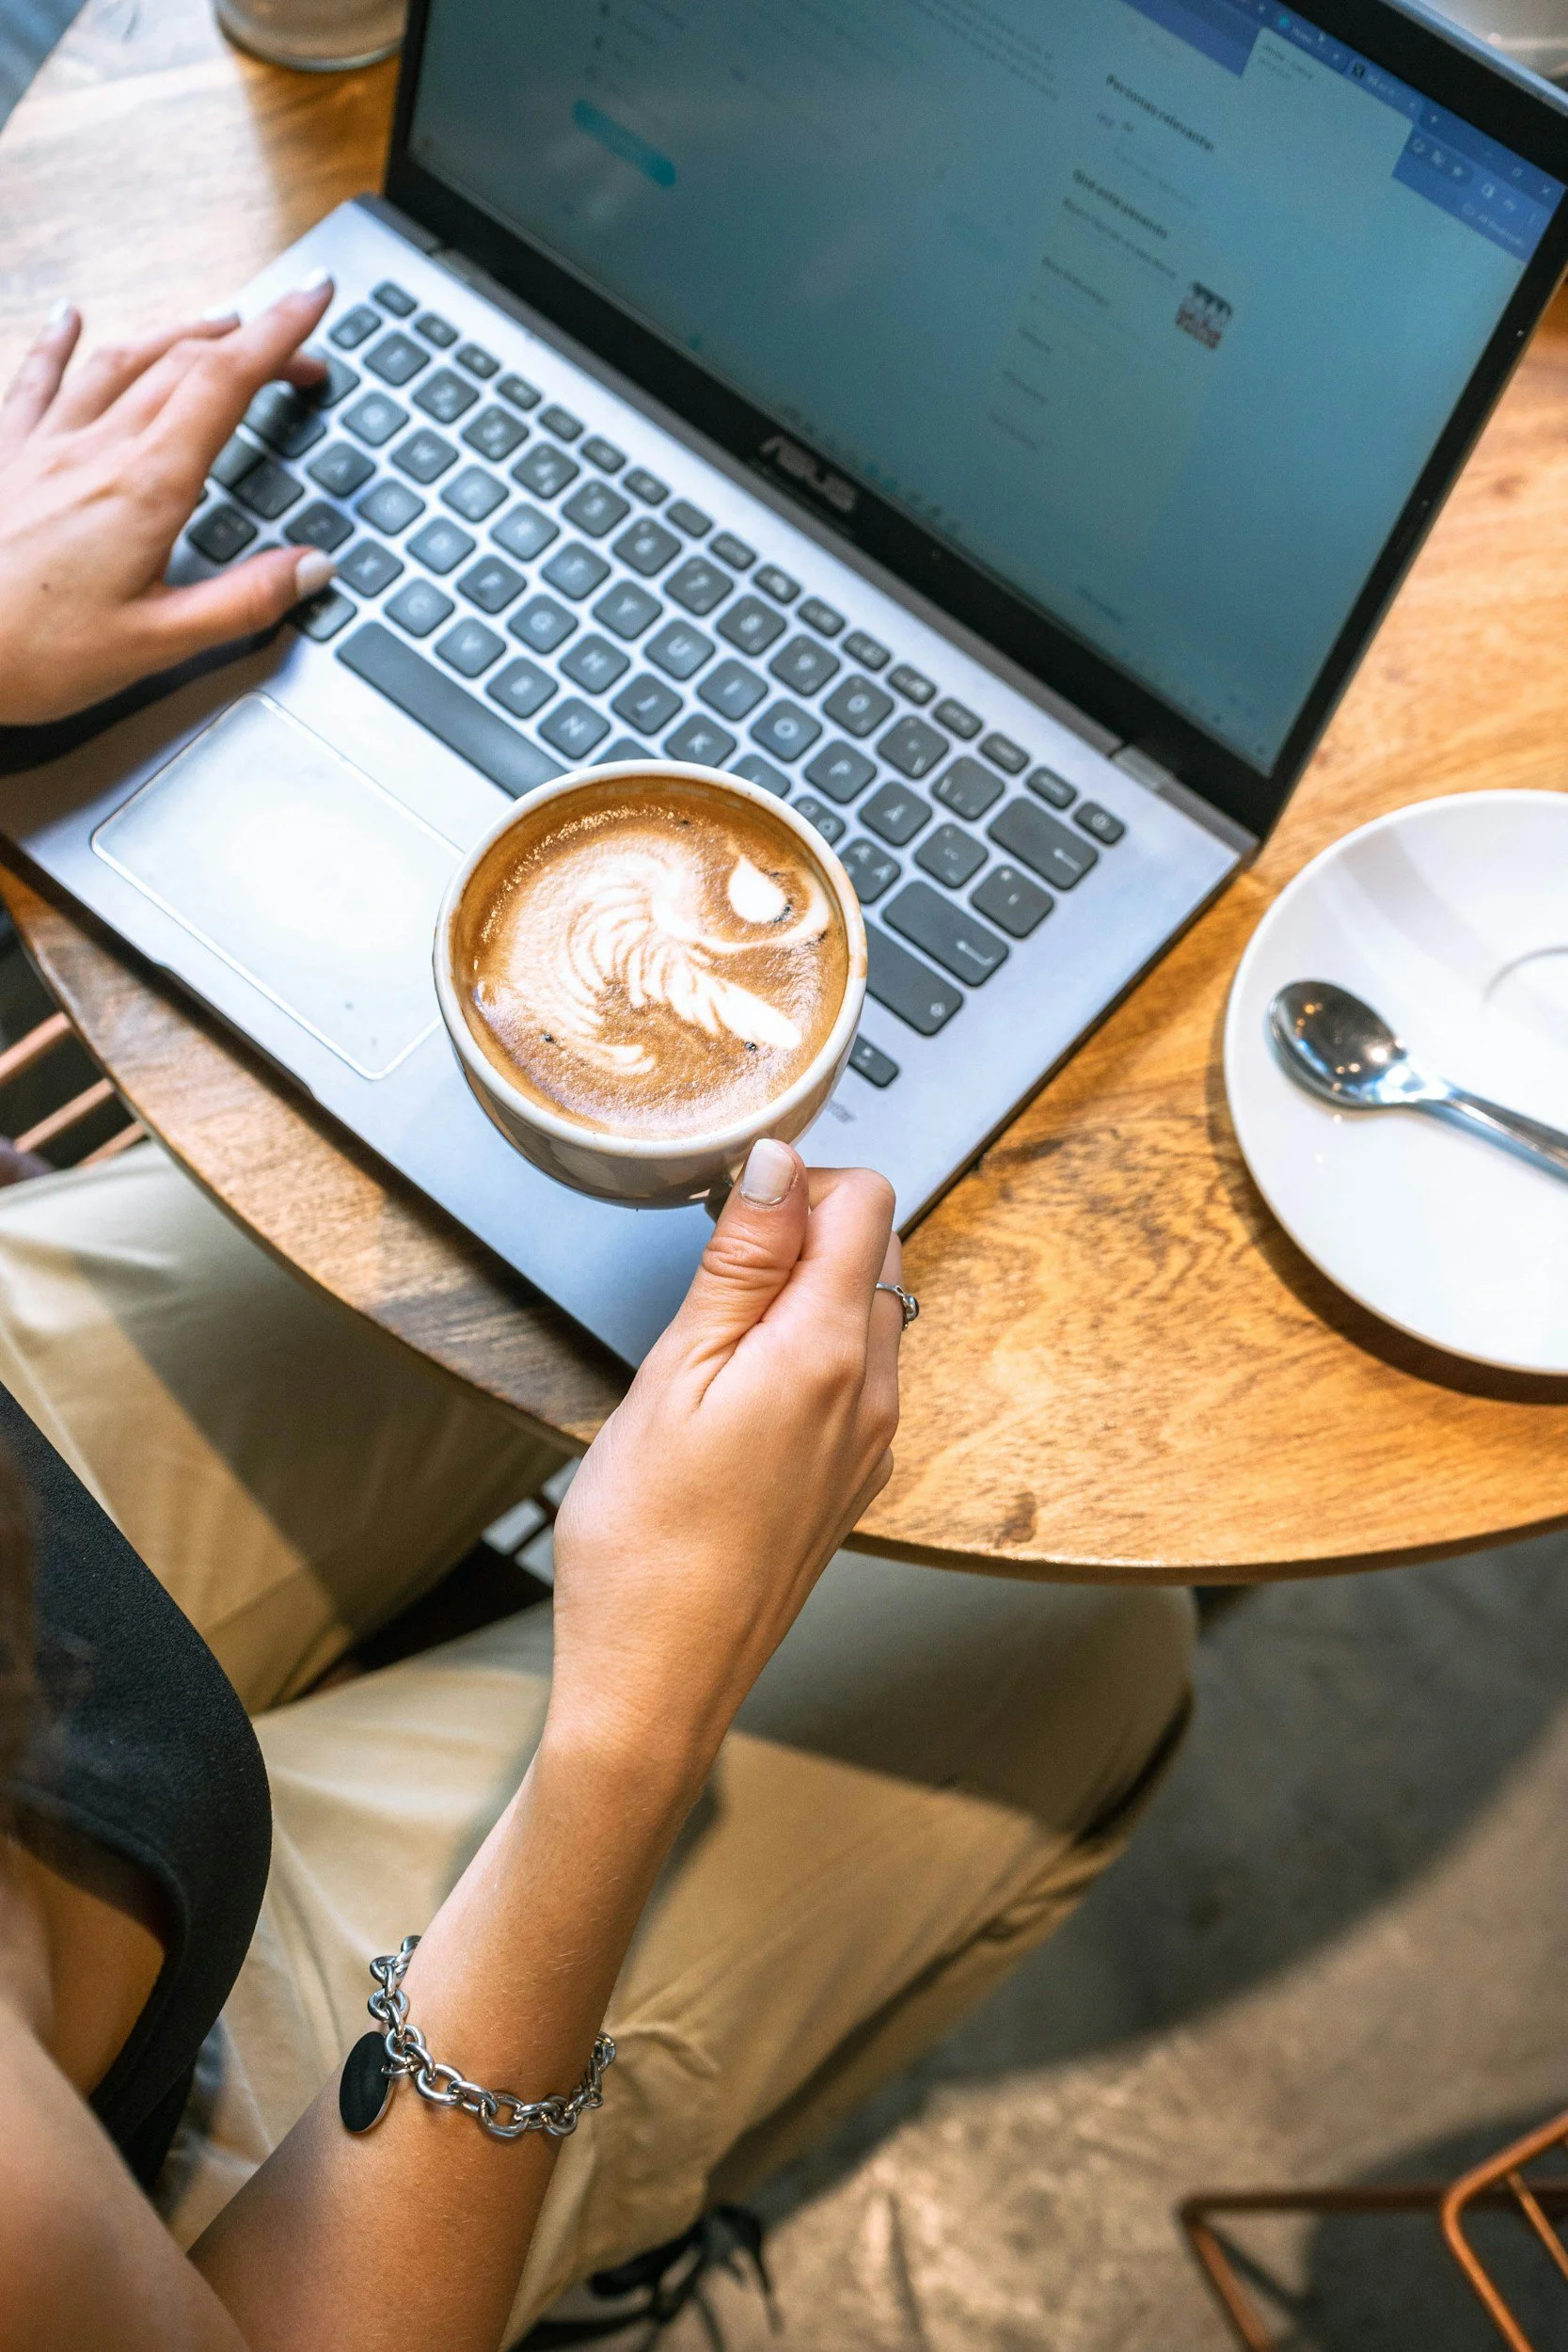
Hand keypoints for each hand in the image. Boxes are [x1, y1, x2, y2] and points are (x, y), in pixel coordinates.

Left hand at [0, 278, 338, 725]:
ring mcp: (44, 444)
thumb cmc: (35, 652)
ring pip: (120, 359)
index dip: (279, 334)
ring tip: (218, 323)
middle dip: (252, 341)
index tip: (314, 299)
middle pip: (184, 364)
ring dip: (178, 333)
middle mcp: (95, 448)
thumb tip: (312, 568)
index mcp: (145, 488)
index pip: (226, 384)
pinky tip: (69, 317)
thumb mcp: (158, 645)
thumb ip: (242, 602)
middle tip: (298, 348)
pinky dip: (60, 341)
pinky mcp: (6, 454)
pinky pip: (36, 378)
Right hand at [546, 1142, 903, 1786]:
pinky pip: (857, 1376)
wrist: (659, 1683)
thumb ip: (739, 1262)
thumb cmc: (644, 1544)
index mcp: (832, 1352)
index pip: (867, 1199)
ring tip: (715, 1338)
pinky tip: (738, 1392)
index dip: (797, 1180)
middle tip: (711, 1273)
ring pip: (869, 1311)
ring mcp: (872, 1441)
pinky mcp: (854, 1479)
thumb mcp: (674, 1375)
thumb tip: (779, 1163)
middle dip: (803, 1230)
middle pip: (876, 1250)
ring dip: (806, 1292)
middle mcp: (876, 1392)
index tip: (729, 1207)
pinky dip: (810, 1351)